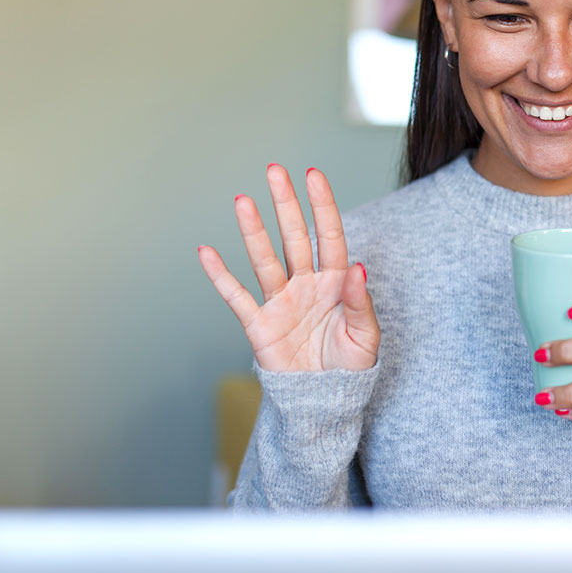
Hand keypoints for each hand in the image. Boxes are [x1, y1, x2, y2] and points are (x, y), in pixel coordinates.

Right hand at [197, 164, 379, 371]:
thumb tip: (358, 268)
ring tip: (242, 200)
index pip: (329, 236)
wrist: (324, 401)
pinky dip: (220, 276)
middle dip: (285, 204)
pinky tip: (206, 251)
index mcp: (336, 283)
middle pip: (294, 237)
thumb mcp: (365, 337)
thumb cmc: (349, 368)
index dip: (322, 206)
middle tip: (275, 171)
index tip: (313, 175)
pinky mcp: (259, 325)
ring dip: (253, 231)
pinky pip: (237, 296)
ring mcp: (281, 302)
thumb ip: (361, 303)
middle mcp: (306, 285)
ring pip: (265, 259)